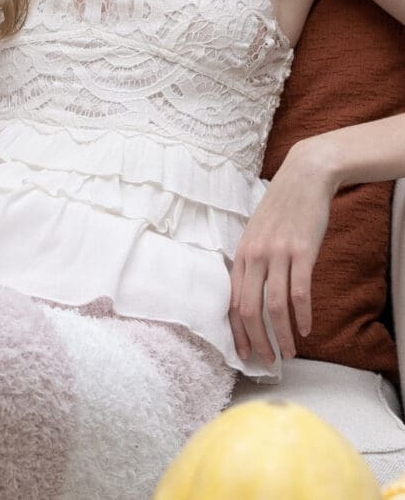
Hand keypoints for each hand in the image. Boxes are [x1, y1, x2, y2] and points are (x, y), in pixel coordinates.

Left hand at [229, 141, 338, 364]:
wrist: (303, 178)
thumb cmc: (281, 208)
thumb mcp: (256, 232)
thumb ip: (252, 260)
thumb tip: (251, 292)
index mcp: (241, 254)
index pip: (232, 301)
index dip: (237, 331)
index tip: (244, 353)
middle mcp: (255, 256)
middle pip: (249, 309)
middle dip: (256, 340)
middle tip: (267, 361)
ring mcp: (278, 254)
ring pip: (274, 306)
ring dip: (281, 335)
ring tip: (289, 352)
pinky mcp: (302, 251)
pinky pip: (299, 292)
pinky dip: (302, 315)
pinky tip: (307, 329)